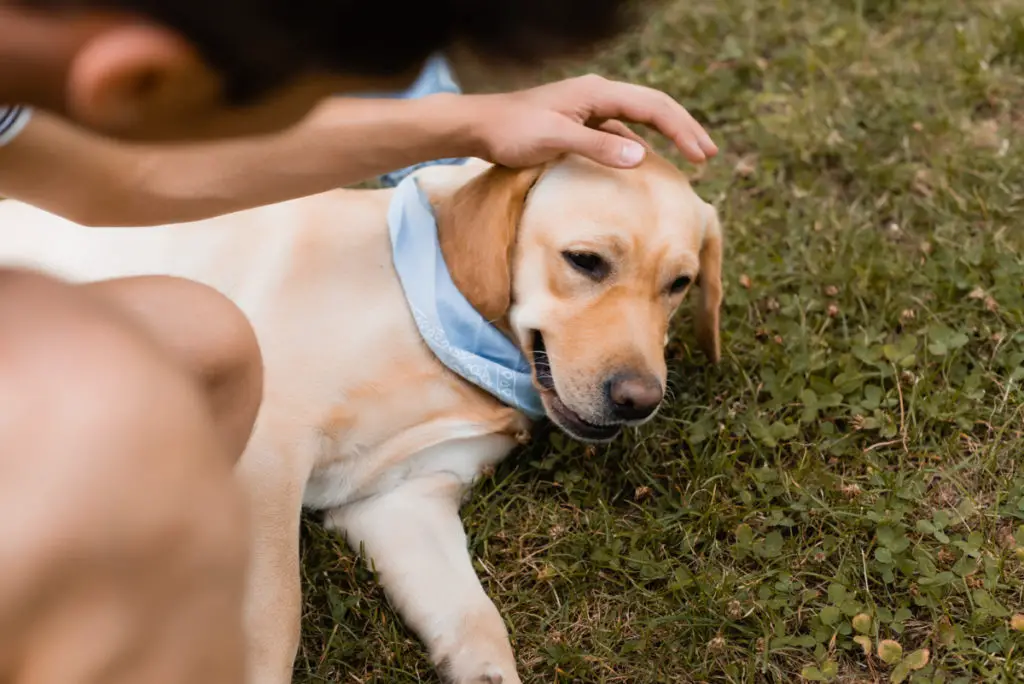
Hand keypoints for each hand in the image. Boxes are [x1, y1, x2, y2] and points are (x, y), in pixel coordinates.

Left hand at [467, 74, 717, 168]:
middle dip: (684, 130)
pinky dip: (642, 144)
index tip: (702, 155)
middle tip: (710, 155)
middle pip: (653, 107)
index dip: (682, 130)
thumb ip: (597, 146)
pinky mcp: (580, 124)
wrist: (478, 127)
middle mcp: (598, 95)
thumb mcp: (555, 140)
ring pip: (640, 118)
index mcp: (597, 93)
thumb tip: (641, 156)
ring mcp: (589, 109)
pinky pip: (621, 131)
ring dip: (667, 136)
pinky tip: (648, 162)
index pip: (653, 106)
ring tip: (691, 156)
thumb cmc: (512, 132)